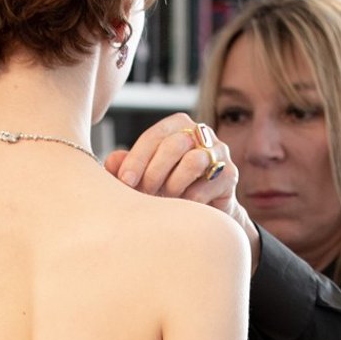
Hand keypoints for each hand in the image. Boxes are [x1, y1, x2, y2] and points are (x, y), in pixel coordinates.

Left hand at [105, 113, 261, 267]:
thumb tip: (111, 162)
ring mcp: (219, 153)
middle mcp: (201, 134)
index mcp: (178, 126)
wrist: (202, 213)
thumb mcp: (144, 177)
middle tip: (145, 193)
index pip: (156, 135)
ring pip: (194, 161)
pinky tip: (183, 208)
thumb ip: (127, 167)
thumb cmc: (169, 189)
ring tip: (166, 200)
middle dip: (155, 172)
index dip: (137, 158)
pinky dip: (189, 200)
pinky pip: (207, 186)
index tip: (124, 181)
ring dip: (174, 184)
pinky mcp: (229, 176)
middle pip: (175, 144)